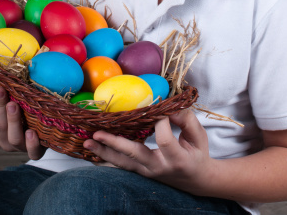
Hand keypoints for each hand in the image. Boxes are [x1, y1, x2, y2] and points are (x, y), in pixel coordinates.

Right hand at [0, 86, 44, 159]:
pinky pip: (33, 152)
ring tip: (13, 105)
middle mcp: (5, 142)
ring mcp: (20, 148)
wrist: (43, 131)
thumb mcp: (1, 111)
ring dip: (13, 121)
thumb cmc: (19, 116)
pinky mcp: (36, 151)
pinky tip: (31, 132)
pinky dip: (31, 144)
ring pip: (14, 138)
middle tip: (1, 91)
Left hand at [84, 109, 215, 195]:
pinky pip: (122, 167)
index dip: (161, 122)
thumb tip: (169, 106)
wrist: (197, 180)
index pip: (164, 140)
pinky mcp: (141, 171)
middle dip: (115, 143)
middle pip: (134, 155)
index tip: (161, 109)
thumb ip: (186, 119)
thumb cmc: (198, 154)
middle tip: (98, 133)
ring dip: (104, 152)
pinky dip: (106, 159)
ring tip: (87, 142)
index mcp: (177, 159)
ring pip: (123, 164)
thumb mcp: (199, 136)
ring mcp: (148, 172)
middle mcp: (159, 168)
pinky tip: (93, 151)